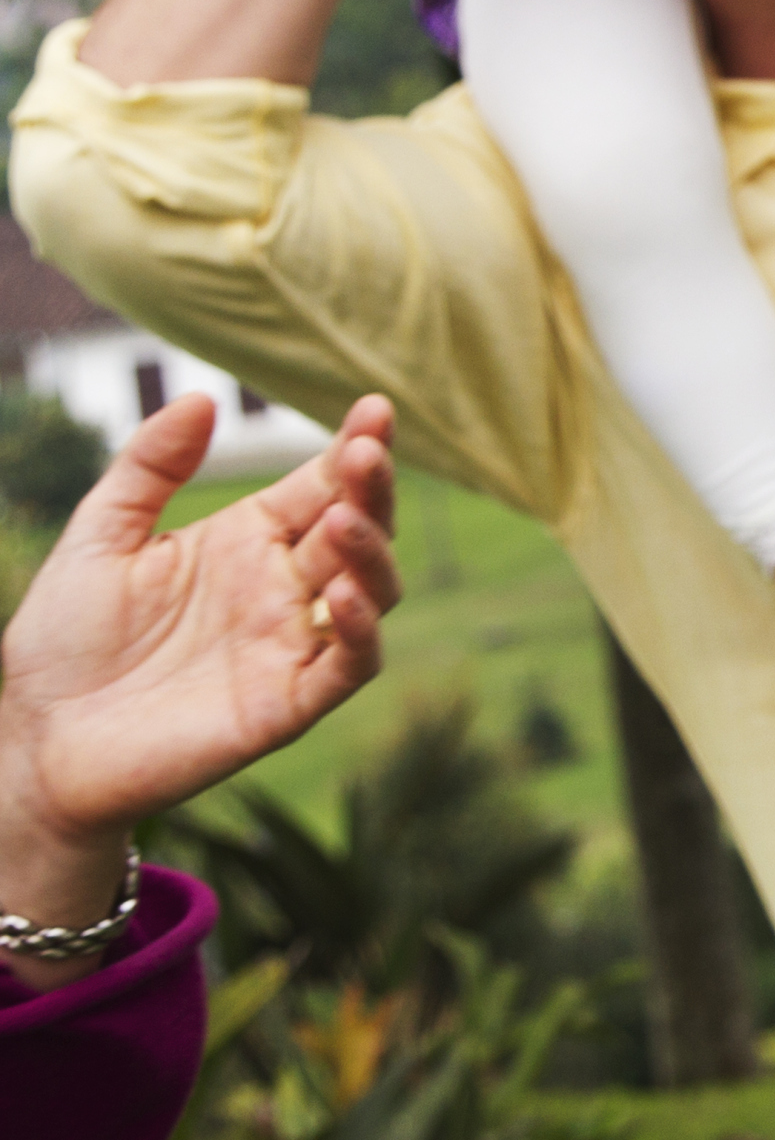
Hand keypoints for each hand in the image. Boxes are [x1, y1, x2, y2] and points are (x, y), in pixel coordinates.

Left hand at [0, 396, 399, 923]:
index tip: (372, 407)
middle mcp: (282, 588)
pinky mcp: (287, 704)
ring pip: (372, 590)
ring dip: (372, 552)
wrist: (37, 741)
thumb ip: (147, 468)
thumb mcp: (98, 539)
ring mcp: (290, 645)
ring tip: (343, 519)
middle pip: (359, 527)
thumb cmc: (66, 644)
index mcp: (248, 541)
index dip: (354, 447)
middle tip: (367, 451)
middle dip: (373, 487)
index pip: (322, 483)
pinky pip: (349, 664)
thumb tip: (201, 398)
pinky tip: (342, 594)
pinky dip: (360, 630)